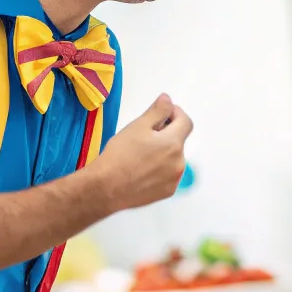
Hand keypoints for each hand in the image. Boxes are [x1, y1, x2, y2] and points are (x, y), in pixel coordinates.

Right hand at [91, 94, 192, 212]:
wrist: (106, 188)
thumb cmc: (119, 155)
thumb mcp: (138, 126)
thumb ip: (157, 111)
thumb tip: (168, 100)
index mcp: (174, 144)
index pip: (186, 122)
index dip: (175, 114)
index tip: (163, 113)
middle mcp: (179, 163)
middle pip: (178, 141)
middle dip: (166, 134)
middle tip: (144, 135)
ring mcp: (174, 179)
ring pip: (173, 158)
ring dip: (164, 152)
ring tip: (141, 154)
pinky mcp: (167, 192)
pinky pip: (168, 174)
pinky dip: (160, 169)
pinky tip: (142, 169)